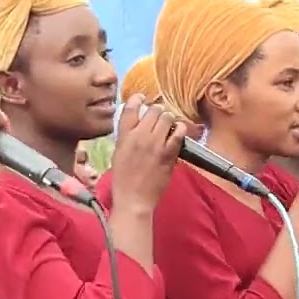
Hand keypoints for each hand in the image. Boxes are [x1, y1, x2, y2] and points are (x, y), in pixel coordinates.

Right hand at [109, 94, 184, 210]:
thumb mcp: (118, 153)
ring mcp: (155, 144)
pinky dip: (179, 130)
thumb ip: (127, 136)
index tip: (142, 99)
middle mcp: (139, 137)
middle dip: (157, 112)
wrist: (134, 199)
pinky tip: (177, 133)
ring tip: (168, 126)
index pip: (130, 108)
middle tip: (159, 117)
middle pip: (153, 110)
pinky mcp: (169, 153)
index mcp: (123, 137)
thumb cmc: (123, 179)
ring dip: (169, 119)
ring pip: (167, 118)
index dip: (138, 99)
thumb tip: (138, 124)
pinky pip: (178, 132)